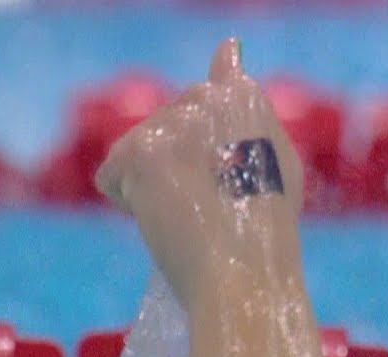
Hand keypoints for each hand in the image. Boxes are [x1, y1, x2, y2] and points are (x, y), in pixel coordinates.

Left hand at [95, 39, 304, 306]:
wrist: (245, 275)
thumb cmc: (264, 233)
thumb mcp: (275, 158)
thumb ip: (246, 104)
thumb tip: (227, 49)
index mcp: (246, 96)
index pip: (205, 95)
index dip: (205, 148)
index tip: (219, 175)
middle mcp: (210, 97)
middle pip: (164, 126)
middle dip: (176, 164)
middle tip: (210, 207)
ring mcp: (175, 122)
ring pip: (137, 152)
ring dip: (153, 185)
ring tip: (190, 217)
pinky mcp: (142, 151)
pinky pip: (112, 175)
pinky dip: (128, 201)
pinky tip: (163, 220)